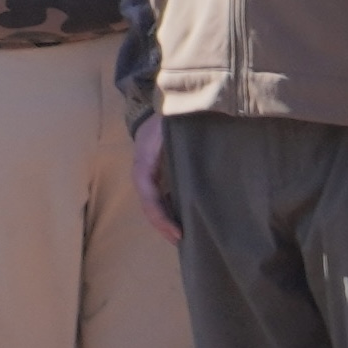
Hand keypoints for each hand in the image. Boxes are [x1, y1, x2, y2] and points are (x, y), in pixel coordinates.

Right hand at [129, 112, 177, 242]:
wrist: (159, 106)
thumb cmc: (167, 118)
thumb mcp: (171, 129)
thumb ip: (182, 145)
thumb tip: (205, 161)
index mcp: (144, 167)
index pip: (150, 201)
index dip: (162, 220)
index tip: (179, 234)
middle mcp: (143, 174)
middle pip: (150, 208)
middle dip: (164, 227)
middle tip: (183, 241)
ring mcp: (148, 176)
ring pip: (154, 206)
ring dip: (166, 222)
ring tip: (184, 236)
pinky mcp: (157, 175)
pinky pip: (160, 198)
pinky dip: (169, 211)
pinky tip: (184, 218)